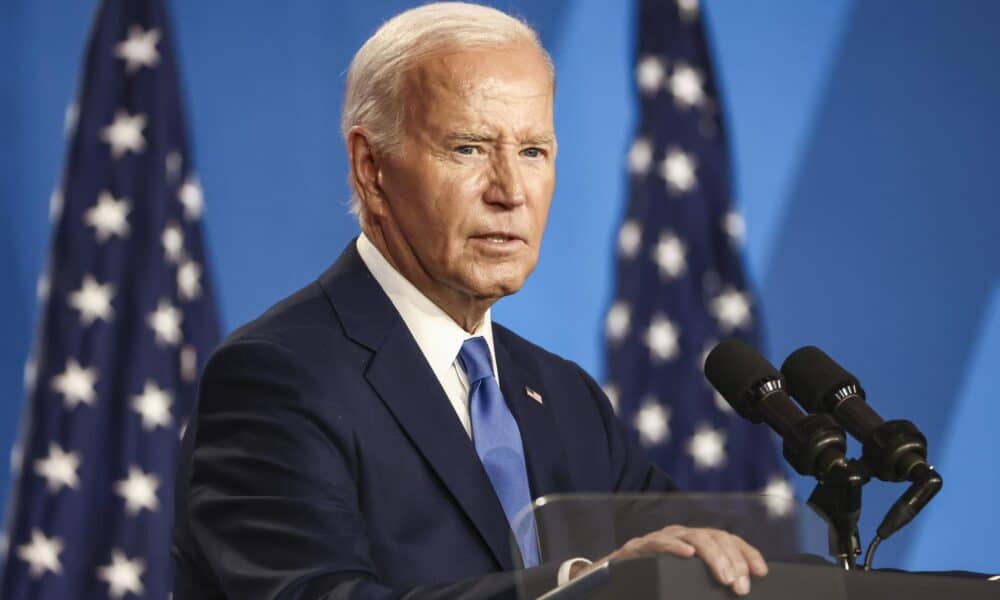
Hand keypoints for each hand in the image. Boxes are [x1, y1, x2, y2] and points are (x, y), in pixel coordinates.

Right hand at [569, 525, 767, 595]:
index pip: (728, 540)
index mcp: (697, 542)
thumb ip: (706, 581)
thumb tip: (735, 588)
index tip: (762, 572)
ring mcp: (662, 537)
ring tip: (725, 577)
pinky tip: (688, 555)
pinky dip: (674, 547)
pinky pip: (659, 541)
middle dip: (733, 561)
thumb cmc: (654, 580)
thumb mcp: (686, 581)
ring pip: (694, 537)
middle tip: (741, 586)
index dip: (747, 553)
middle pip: (715, 537)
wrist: (611, 578)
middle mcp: (682, 535)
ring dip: (713, 557)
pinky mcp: (641, 546)